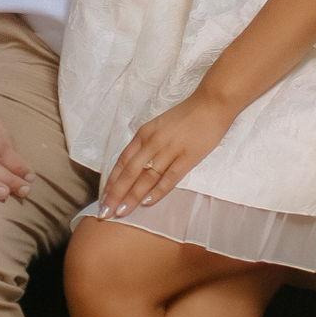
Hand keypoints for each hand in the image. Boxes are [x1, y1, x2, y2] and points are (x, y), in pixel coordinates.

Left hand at [99, 88, 234, 218]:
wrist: (212, 103)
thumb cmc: (186, 116)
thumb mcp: (158, 126)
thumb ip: (146, 144)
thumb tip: (134, 168)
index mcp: (144, 134)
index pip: (122, 161)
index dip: (112, 181)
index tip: (103, 198)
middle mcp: (153, 142)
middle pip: (130, 172)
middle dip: (116, 194)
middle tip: (104, 213)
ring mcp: (170, 150)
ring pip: (146, 177)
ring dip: (132, 196)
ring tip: (121, 213)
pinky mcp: (188, 157)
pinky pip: (170, 177)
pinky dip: (158, 190)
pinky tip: (147, 203)